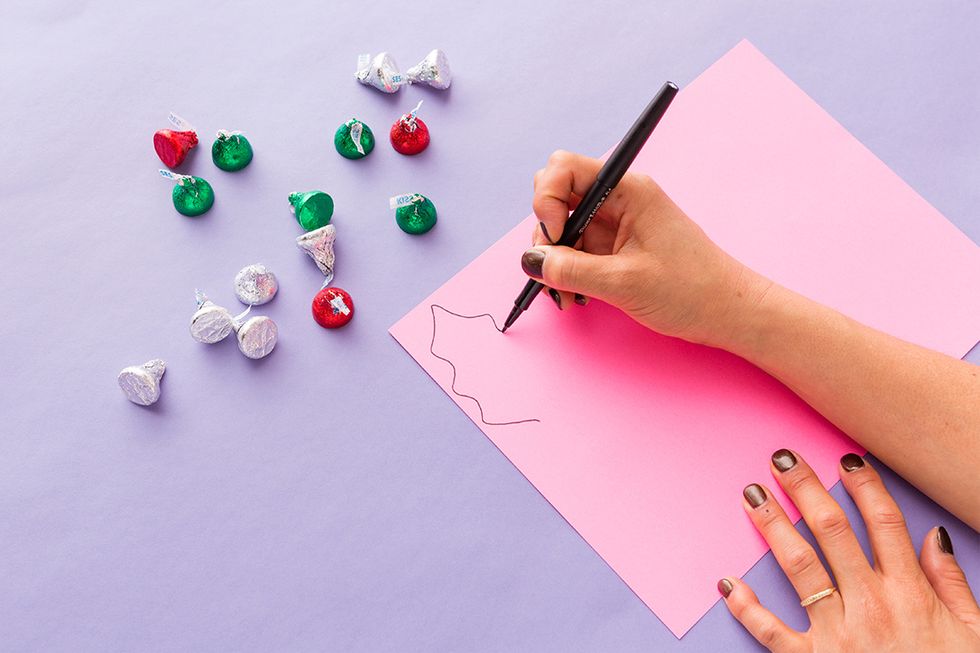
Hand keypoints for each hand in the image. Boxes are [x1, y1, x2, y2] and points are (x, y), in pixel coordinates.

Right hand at [524, 150, 769, 347]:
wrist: (729, 313)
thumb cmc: (692, 290)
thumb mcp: (624, 282)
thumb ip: (570, 269)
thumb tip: (530, 260)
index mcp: (628, 190)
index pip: (564, 168)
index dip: (546, 199)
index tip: (553, 236)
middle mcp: (619, 200)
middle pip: (557, 195)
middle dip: (545, 230)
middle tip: (553, 267)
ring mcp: (615, 224)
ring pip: (562, 227)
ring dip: (553, 258)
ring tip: (565, 294)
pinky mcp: (614, 247)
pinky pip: (576, 249)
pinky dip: (566, 270)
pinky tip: (573, 295)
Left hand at [719, 450, 979, 651]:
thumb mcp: (972, 633)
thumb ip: (951, 584)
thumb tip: (935, 536)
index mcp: (909, 594)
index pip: (883, 523)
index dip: (864, 485)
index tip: (846, 457)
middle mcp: (870, 606)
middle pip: (832, 532)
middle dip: (805, 489)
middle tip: (782, 458)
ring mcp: (838, 635)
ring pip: (799, 566)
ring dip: (773, 526)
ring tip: (752, 494)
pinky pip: (772, 632)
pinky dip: (747, 608)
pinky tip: (728, 582)